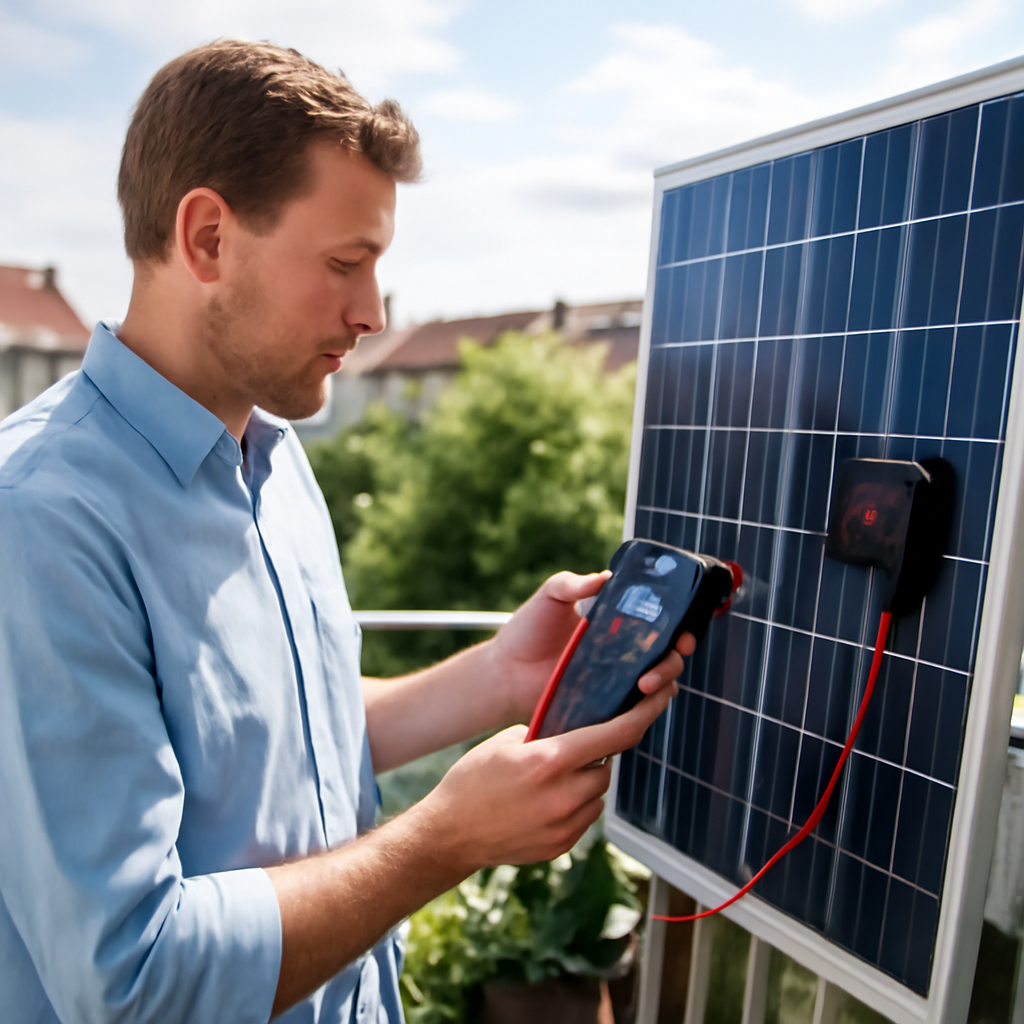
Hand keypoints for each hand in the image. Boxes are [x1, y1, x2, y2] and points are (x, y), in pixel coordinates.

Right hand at [419, 682, 676, 870]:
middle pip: (606, 766)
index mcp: (551, 761)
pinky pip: (584, 817)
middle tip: (567, 750)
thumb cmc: (474, 778)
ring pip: (597, 792)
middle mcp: (565, 796)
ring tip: (546, 780)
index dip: (643, 715)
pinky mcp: (562, 846)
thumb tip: (581, 726)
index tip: (660, 699)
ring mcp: (565, 825)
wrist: (450, 833)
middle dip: (595, 755)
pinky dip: (573, 805)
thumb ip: (550, 734)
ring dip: (584, 781)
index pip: (616, 736)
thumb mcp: (508, 741)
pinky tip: (541, 802)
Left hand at [488, 569, 696, 723]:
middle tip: (673, 654)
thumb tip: (606, 577)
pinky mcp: (606, 706)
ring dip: (664, 681)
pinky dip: (646, 707)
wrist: (504, 671)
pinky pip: (636, 710)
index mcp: (616, 621)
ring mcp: (616, 680)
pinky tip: (639, 701)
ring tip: (645, 684)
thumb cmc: (527, 630)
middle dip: (676, 655)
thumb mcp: (550, 595)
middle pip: (667, 653)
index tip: (682, 629)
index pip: (658, 621)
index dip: (678, 623)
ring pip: (659, 683)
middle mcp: (622, 650)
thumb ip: (574, 582)